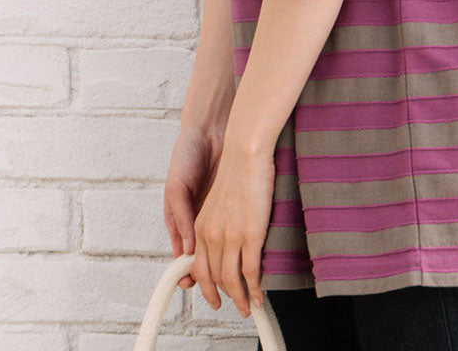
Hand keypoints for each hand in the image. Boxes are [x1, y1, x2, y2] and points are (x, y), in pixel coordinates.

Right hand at [164, 123, 226, 289]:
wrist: (209, 128)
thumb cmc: (186, 155)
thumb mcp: (177, 187)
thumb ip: (181, 218)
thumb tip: (189, 250)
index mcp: (181, 219)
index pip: (184, 254)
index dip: (189, 272)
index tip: (192, 286)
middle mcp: (199, 219)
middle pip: (204, 256)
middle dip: (210, 278)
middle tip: (220, 296)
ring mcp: (216, 211)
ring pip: (220, 247)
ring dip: (225, 265)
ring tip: (236, 283)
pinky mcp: (232, 201)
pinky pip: (236, 227)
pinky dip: (241, 242)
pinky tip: (248, 252)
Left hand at [191, 138, 275, 318]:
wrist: (245, 151)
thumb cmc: (237, 167)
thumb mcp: (220, 198)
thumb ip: (219, 219)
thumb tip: (230, 233)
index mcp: (201, 225)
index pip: (198, 265)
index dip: (204, 285)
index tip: (213, 295)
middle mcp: (210, 235)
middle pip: (212, 278)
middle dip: (221, 296)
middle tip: (233, 305)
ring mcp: (229, 236)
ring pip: (230, 281)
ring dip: (239, 299)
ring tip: (247, 307)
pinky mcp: (249, 235)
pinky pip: (250, 273)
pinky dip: (254, 290)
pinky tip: (259, 296)